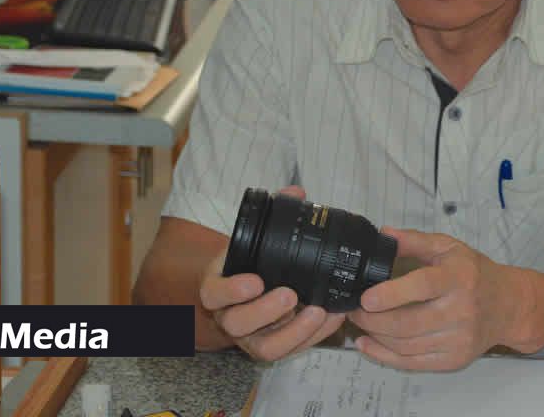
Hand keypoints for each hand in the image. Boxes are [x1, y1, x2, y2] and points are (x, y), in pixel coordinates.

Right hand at [199, 185, 345, 360]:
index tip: (255, 280)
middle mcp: (228, 316)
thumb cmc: (250, 264)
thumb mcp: (253, 239)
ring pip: (264, 347)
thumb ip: (273, 213)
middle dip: (265, 312)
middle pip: (237, 324)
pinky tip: (331, 318)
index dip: (232, 291)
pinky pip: (289, 351)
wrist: (248, 289)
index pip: (213, 293)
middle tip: (291, 295)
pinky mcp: (271, 347)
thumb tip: (296, 192)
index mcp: (217, 287)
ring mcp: (249, 337)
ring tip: (318, 311)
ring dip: (293, 332)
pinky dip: (312, 337)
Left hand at [348, 227, 523, 370]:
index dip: (392, 294)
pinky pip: (412, 363)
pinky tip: (368, 344)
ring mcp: (458, 339)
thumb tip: (383, 235)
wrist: (509, 306)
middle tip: (353, 310)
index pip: (423, 287)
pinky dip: (384, 356)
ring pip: (406, 345)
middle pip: (408, 323)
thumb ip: (415, 241)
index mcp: (459, 278)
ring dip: (375, 336)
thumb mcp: (449, 247)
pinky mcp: (454, 359)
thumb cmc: (475, 273)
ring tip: (360, 323)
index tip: (366, 298)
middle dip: (372, 320)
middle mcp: (461, 311)